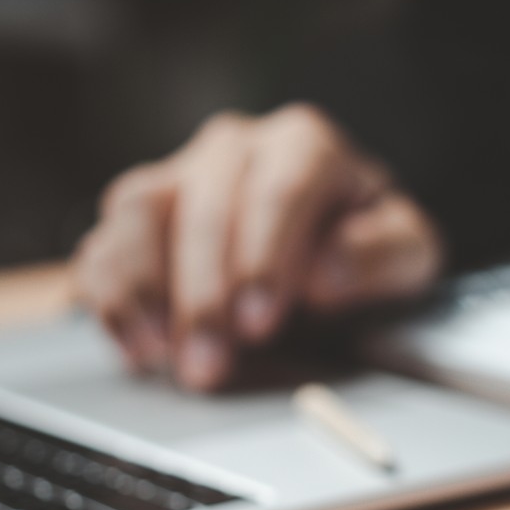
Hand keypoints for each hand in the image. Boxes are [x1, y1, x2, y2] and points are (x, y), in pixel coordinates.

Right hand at [73, 104, 443, 390]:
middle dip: (203, 293)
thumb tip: (327, 272)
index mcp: (305, 145)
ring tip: (164, 357)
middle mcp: (233, 148)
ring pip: (138, 209)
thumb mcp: (405, 256)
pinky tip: (136, 348)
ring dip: (144, 290)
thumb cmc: (363, 250)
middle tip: (210, 363)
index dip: (264, 253)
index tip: (259, 318)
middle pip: (203, 204)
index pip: (278, 185)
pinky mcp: (136, 218)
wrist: (326, 258)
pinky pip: (103, 243)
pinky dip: (109, 299)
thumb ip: (380, 255)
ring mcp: (177, 176)